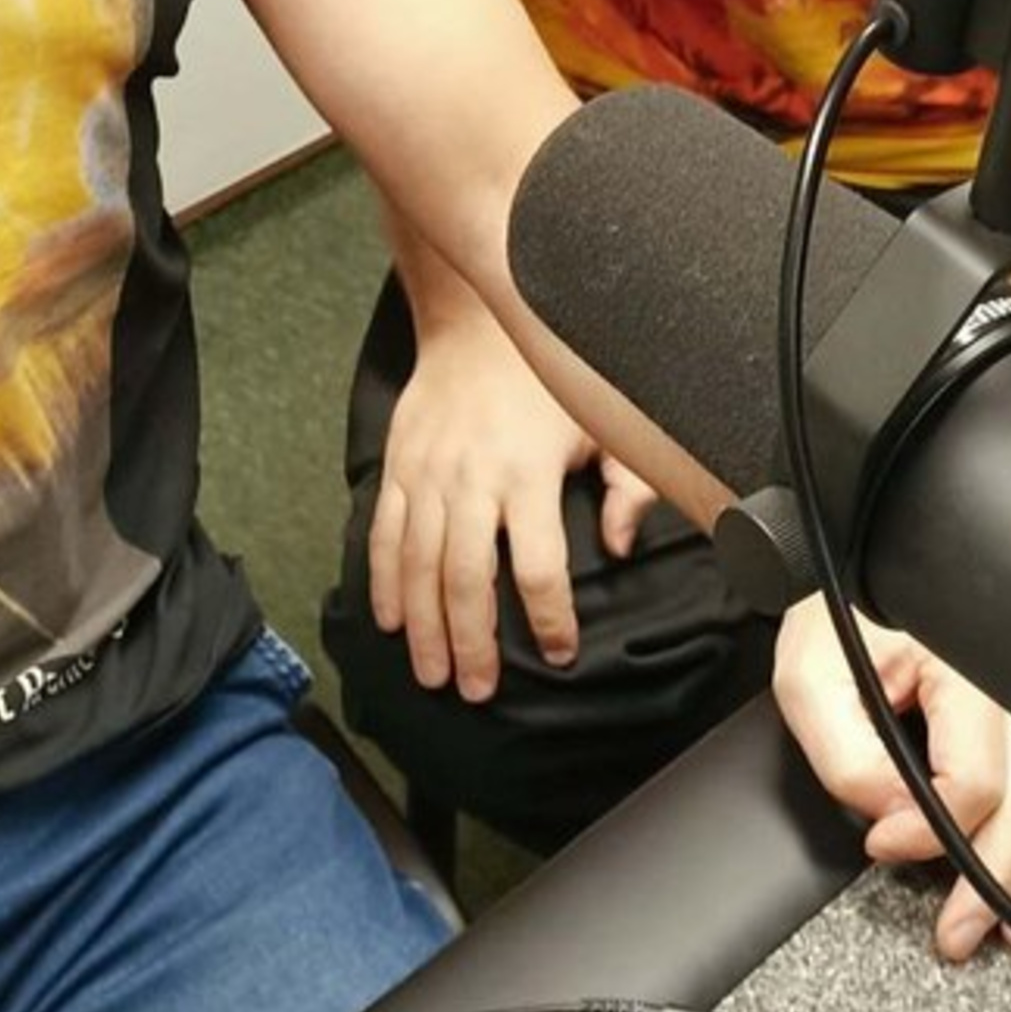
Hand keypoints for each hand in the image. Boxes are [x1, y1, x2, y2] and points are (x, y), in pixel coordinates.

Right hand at [368, 305, 618, 699]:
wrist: (477, 321)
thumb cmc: (547, 378)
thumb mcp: (604, 425)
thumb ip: (627, 488)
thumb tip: (620, 547)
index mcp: (527, 475)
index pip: (538, 567)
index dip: (550, 617)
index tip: (559, 653)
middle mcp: (472, 481)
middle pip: (466, 580)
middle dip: (471, 643)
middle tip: (476, 690)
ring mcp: (427, 475)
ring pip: (418, 567)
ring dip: (423, 627)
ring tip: (432, 674)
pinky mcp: (398, 467)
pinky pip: (384, 535)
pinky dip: (383, 581)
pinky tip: (388, 620)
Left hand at [770, 599, 1010, 962]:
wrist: (857, 572)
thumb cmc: (837, 619)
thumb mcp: (811, 680)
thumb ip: (847, 757)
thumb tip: (896, 822)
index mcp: (962, 666)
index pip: (975, 780)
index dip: (931, 834)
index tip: (883, 847)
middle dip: (996, 885)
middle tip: (958, 932)